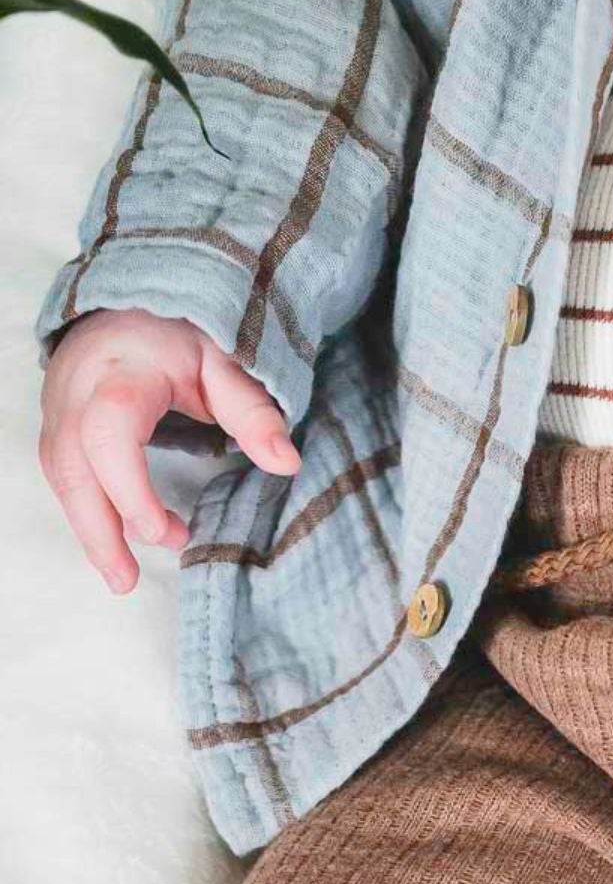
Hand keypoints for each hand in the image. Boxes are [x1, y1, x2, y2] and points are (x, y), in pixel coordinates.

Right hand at [38, 307, 300, 595]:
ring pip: (60, 474)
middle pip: (71, 464)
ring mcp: (59, 403)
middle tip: (126, 581)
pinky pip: (62, 472)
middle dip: (97, 529)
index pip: (109, 431)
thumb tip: (287, 464)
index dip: (129, 489)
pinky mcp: (55, 419)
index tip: (164, 532)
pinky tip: (114, 541)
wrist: (134, 302)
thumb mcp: (228, 361)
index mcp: (124, 369)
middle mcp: (78, 387)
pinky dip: (86, 511)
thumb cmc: (183, 333)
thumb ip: (254, 411)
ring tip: (122, 575)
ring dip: (89, 529)